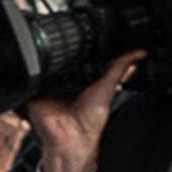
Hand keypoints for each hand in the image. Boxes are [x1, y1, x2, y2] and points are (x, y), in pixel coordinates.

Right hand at [18, 47, 142, 171]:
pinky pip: (31, 76)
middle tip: (68, 42)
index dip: (82, 47)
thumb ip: (121, 67)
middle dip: (64, 51)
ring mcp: (48, 86)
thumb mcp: (110, 87)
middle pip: (62, 59)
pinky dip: (34, 70)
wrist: (71, 137)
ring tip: (54, 56)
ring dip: (48, 60)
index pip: (80, 58)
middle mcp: (64, 82)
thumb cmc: (91, 120)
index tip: (86, 34)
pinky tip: (41, 66)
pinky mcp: (34, 90)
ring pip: (46, 65)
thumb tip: (139, 52)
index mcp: (80, 80)